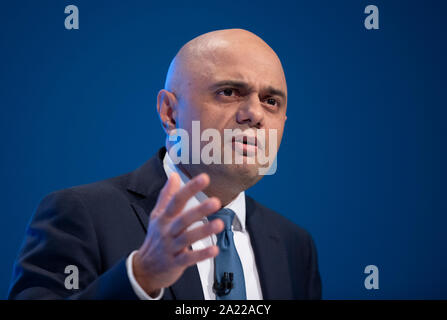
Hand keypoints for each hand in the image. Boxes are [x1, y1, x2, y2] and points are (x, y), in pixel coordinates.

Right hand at [132, 172, 223, 296]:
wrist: (144, 269)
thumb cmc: (155, 239)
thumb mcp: (157, 216)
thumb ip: (166, 195)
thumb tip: (173, 175)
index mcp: (164, 218)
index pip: (176, 200)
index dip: (190, 188)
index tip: (204, 178)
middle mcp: (167, 231)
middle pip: (183, 218)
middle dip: (199, 210)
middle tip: (216, 202)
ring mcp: (171, 247)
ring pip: (187, 238)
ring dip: (204, 231)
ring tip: (219, 224)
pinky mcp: (175, 263)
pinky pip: (189, 258)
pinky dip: (201, 254)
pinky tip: (214, 249)